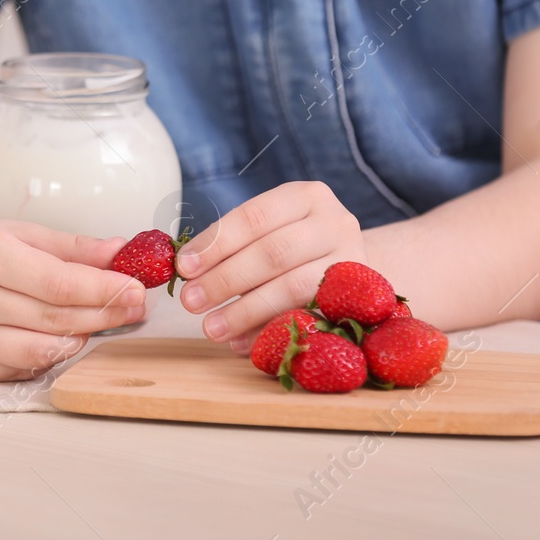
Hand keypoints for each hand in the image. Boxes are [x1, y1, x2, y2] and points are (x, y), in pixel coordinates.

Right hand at [0, 213, 147, 381]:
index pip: (60, 283)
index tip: (138, 288)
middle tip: (135, 308)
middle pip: (55, 318)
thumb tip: (122, 252)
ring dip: (78, 341)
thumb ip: (67, 246)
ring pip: (39, 350)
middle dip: (103, 315)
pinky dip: (44, 357)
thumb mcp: (9, 231)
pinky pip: (14, 369)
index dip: (105, 289)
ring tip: (100, 326)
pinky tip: (61, 342)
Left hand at [172, 181, 366, 350]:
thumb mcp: (270, 230)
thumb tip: (185, 269)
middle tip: (190, 301)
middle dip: (226, 279)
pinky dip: (269, 333)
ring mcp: (351, 262)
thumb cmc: (295, 245)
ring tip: (211, 328)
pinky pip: (307, 319)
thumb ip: (233, 244)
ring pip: (293, 287)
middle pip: (273, 252)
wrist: (353, 269)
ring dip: (245, 311)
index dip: (216, 243)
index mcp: (306, 196)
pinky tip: (240, 343)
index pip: (254, 216)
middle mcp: (335, 223)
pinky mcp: (355, 301)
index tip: (184, 267)